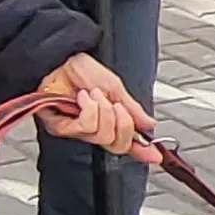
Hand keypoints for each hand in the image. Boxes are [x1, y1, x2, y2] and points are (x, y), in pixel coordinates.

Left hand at [35, 54, 156, 159]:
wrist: (59, 59)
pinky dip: (90, 110)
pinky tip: (82, 98)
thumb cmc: (80, 69)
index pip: (126, 141)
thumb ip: (132, 108)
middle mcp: (92, 129)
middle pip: (118, 145)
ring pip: (103, 136)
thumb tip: (149, 124)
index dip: (141, 150)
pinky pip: (87, 127)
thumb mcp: (114, 87)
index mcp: (107, 120)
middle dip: (124, 124)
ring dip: (103, 111)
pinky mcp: (61, 128)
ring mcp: (76, 130)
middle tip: (117, 106)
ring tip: (94, 94)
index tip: (155, 155)